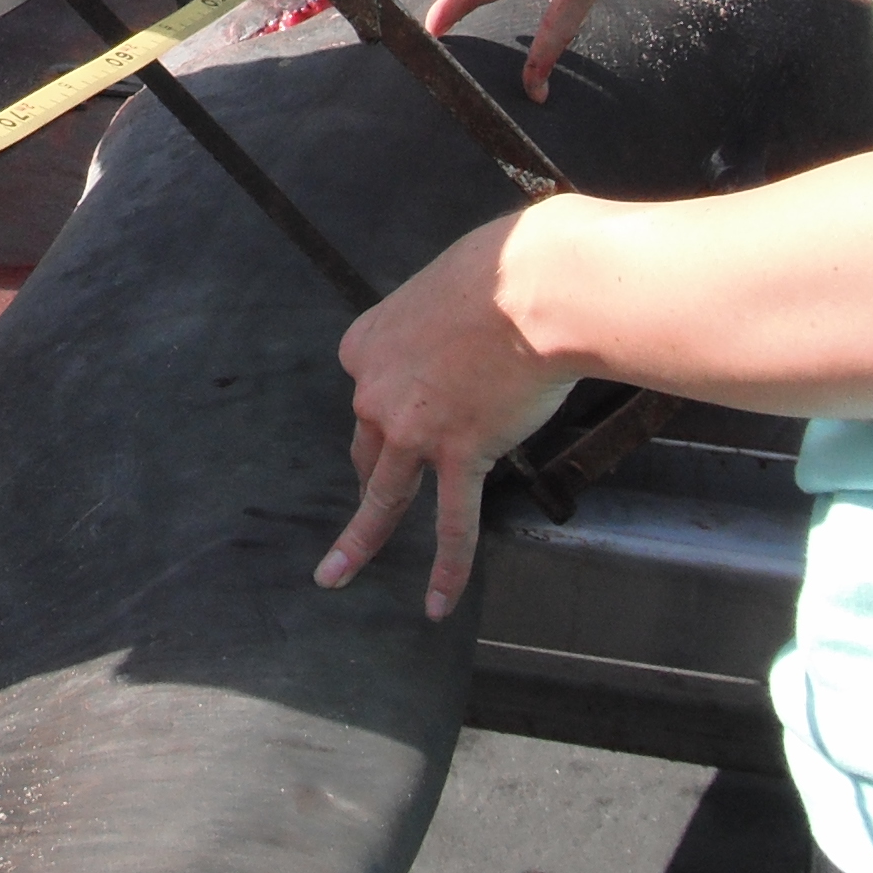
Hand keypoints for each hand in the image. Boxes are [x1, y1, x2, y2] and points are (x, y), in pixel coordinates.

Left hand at [312, 209, 575, 619]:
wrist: (536, 284)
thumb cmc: (502, 270)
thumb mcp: (443, 285)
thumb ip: (434, 321)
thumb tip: (457, 328)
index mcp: (366, 344)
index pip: (366, 390)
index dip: (388, 404)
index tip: (408, 408)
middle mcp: (376, 389)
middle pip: (370, 444)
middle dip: (372, 473)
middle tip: (368, 500)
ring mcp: (413, 428)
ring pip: (383, 496)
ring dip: (359, 540)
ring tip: (336, 574)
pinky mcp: (458, 452)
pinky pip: (451, 523)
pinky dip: (446, 568)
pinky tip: (437, 603)